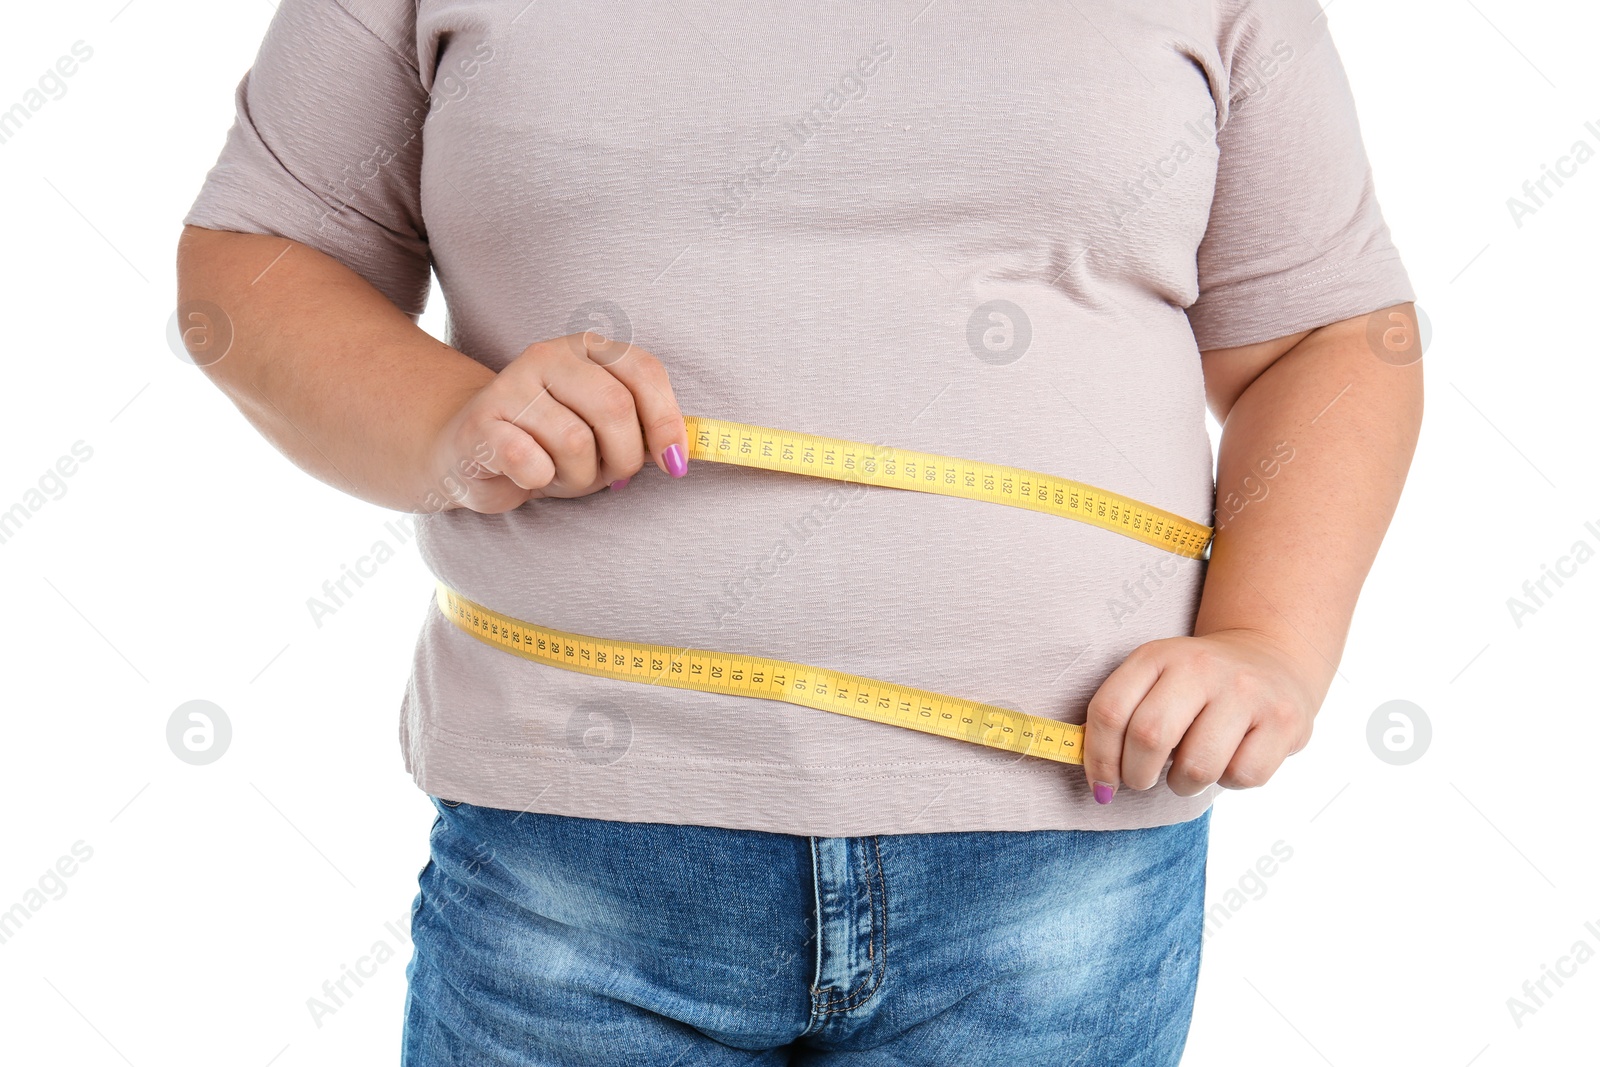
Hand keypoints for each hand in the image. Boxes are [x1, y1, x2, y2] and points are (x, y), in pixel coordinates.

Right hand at [423, 332, 688, 512]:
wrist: (471, 450)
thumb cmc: (552, 441)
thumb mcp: (606, 428)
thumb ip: (645, 427)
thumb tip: (684, 451)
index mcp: (588, 347)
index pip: (644, 371)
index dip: (667, 421)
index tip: (675, 464)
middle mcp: (548, 355)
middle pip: (616, 408)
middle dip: (624, 458)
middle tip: (608, 476)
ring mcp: (509, 386)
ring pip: (576, 443)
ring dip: (579, 478)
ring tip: (561, 474)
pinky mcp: (480, 425)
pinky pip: (531, 463)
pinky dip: (542, 481)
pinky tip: (530, 476)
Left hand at [1081, 628, 1322, 803]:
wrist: (1271, 656)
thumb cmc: (1197, 685)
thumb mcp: (1155, 679)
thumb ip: (1122, 718)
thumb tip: (1100, 782)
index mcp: (1157, 655)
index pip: (1109, 710)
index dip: (1098, 758)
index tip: (1103, 785)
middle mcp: (1201, 666)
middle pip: (1149, 737)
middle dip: (1137, 775)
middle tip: (1143, 779)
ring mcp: (1246, 691)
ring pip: (1197, 767)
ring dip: (1184, 784)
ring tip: (1189, 769)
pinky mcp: (1284, 720)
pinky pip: (1242, 776)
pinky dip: (1229, 782)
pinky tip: (1230, 759)